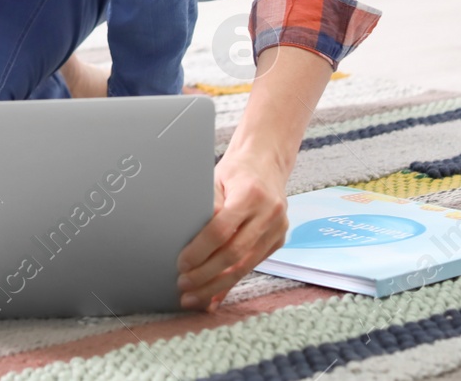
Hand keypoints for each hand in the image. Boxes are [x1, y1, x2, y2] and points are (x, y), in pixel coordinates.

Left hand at [175, 148, 289, 311]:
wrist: (266, 163)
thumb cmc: (236, 171)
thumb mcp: (216, 179)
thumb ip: (207, 207)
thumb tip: (188, 242)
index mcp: (251, 194)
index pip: (221, 230)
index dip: (200, 250)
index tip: (181, 263)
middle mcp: (269, 213)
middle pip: (234, 254)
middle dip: (206, 275)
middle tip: (183, 285)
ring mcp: (278, 228)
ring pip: (245, 266)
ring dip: (217, 285)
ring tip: (194, 297)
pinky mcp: (279, 240)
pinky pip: (252, 266)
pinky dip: (231, 282)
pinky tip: (214, 295)